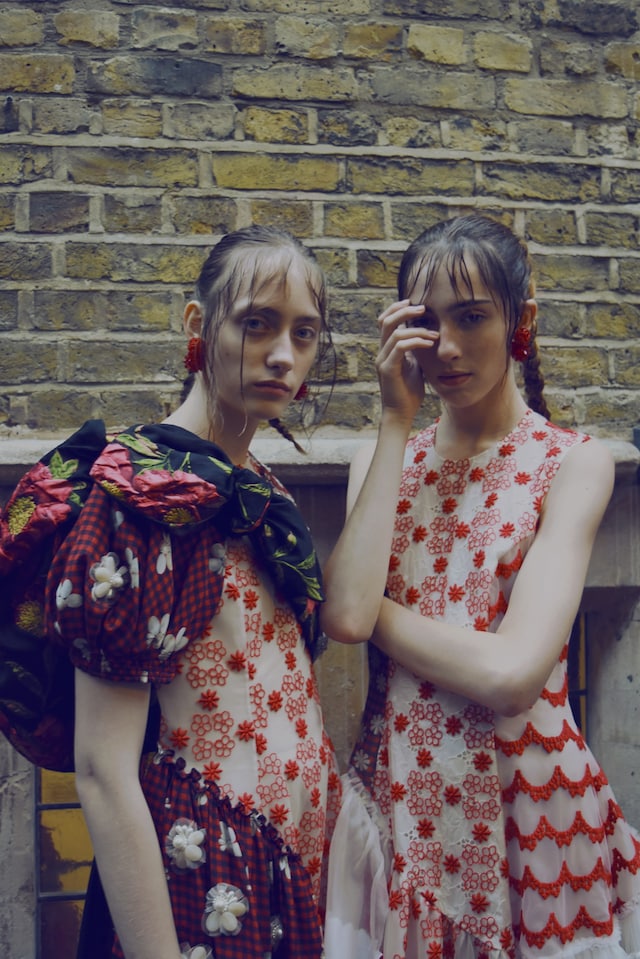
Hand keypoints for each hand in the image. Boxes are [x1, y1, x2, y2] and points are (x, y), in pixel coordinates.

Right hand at [376, 299, 436, 425]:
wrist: (401, 414)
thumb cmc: (409, 393)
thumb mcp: (415, 366)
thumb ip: (416, 352)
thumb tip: (427, 338)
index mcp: (387, 350)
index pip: (385, 321)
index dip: (397, 308)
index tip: (414, 303)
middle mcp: (381, 353)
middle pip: (386, 321)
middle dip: (404, 311)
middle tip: (423, 308)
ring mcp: (383, 360)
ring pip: (395, 333)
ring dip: (417, 329)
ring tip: (434, 334)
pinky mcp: (388, 369)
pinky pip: (400, 347)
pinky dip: (416, 341)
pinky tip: (429, 343)